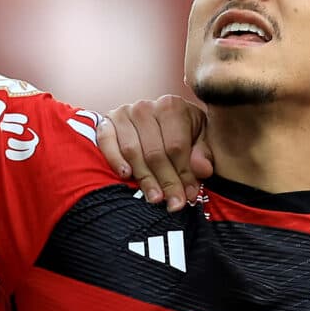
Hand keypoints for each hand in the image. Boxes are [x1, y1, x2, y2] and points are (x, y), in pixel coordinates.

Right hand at [94, 96, 212, 209]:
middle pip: (155, 152)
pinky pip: (106, 143)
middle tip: (174, 204)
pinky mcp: (106, 123)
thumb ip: (203, 154)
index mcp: (172, 106)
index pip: (176, 146)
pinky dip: (115, 160)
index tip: (189, 196)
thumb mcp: (200, 139)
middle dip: (166, 181)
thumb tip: (203, 170)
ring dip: (144, 178)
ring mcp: (124, 113)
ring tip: (155, 198)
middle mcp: (146, 106)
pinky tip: (126, 175)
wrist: (159, 121)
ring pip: (132, 151)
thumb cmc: (183, 131)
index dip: (183, 174)